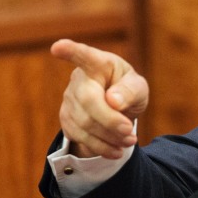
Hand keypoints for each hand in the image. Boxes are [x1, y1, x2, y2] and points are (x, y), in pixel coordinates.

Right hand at [51, 39, 149, 158]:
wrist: (117, 109)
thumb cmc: (128, 91)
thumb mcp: (139, 88)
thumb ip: (130, 91)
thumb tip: (113, 100)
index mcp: (99, 63)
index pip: (84, 55)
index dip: (70, 51)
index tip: (58, 47)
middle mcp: (80, 79)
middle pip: (89, 100)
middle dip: (110, 120)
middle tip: (129, 131)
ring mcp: (69, 99)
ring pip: (84, 123)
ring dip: (109, 136)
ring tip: (129, 141)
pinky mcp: (66, 119)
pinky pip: (81, 137)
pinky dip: (101, 147)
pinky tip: (116, 150)